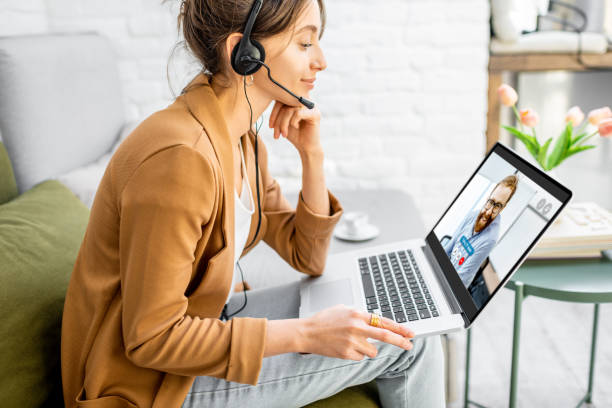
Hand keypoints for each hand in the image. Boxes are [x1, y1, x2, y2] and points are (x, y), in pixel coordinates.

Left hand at [268, 100, 321, 154]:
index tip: (271, 126)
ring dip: (283, 123)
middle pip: (285, 104)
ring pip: (290, 110)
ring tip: (283, 134)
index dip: (274, 112)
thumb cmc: (295, 135)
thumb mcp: (283, 122)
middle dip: (277, 119)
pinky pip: (298, 113)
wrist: (307, 148)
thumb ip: (279, 111)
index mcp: (297, 101)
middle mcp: (305, 101)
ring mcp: (311, 106)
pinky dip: (293, 122)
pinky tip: (296, 128)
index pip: (282, 99)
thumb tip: (267, 100)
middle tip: (275, 132)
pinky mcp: (315, 114)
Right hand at [298, 304, 414, 360]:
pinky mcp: (346, 353)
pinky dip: (356, 354)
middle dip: (400, 341)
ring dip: (368, 349)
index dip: (399, 328)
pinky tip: (345, 347)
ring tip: (354, 342)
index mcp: (357, 314)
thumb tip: (375, 321)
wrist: (307, 332)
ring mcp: (352, 341)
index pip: (384, 321)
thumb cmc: (324, 320)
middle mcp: (356, 327)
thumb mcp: (343, 310)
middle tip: (409, 345)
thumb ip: (360, 315)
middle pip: (385, 336)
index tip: (409, 333)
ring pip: (373, 351)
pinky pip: (360, 357)